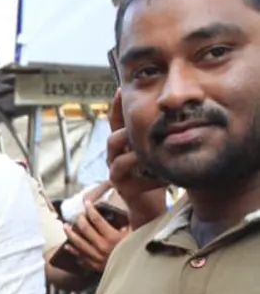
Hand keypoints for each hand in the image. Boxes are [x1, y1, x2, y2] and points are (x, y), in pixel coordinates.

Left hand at [61, 193, 127, 275]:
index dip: (90, 209)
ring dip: (70, 233)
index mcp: (113, 237)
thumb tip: (123, 210)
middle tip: (77, 214)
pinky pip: (80, 257)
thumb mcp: (134, 235)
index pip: (97, 219)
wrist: (135, 273)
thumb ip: (127, 223)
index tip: (86, 203)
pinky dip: (73, 251)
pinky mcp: (94, 266)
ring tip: (65, 226)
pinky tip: (67, 246)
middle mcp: (102, 246)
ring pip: (79, 243)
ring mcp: (96, 257)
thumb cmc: (136, 251)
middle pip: (85, 229)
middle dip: (79, 219)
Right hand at [107, 95, 167, 229]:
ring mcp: (116, 171)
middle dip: (129, 128)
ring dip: (138, 149)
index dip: (118, 105)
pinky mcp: (122, 187)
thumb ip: (161, 130)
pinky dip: (149, 173)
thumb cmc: (157, 172)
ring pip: (117, 153)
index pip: (116, 120)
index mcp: (124, 142)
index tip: (122, 88)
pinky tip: (165, 174)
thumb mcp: (158, 147)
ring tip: (157, 147)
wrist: (153, 205)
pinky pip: (128, 175)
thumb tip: (180, 104)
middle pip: (113, 136)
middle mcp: (115, 155)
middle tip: (148, 120)